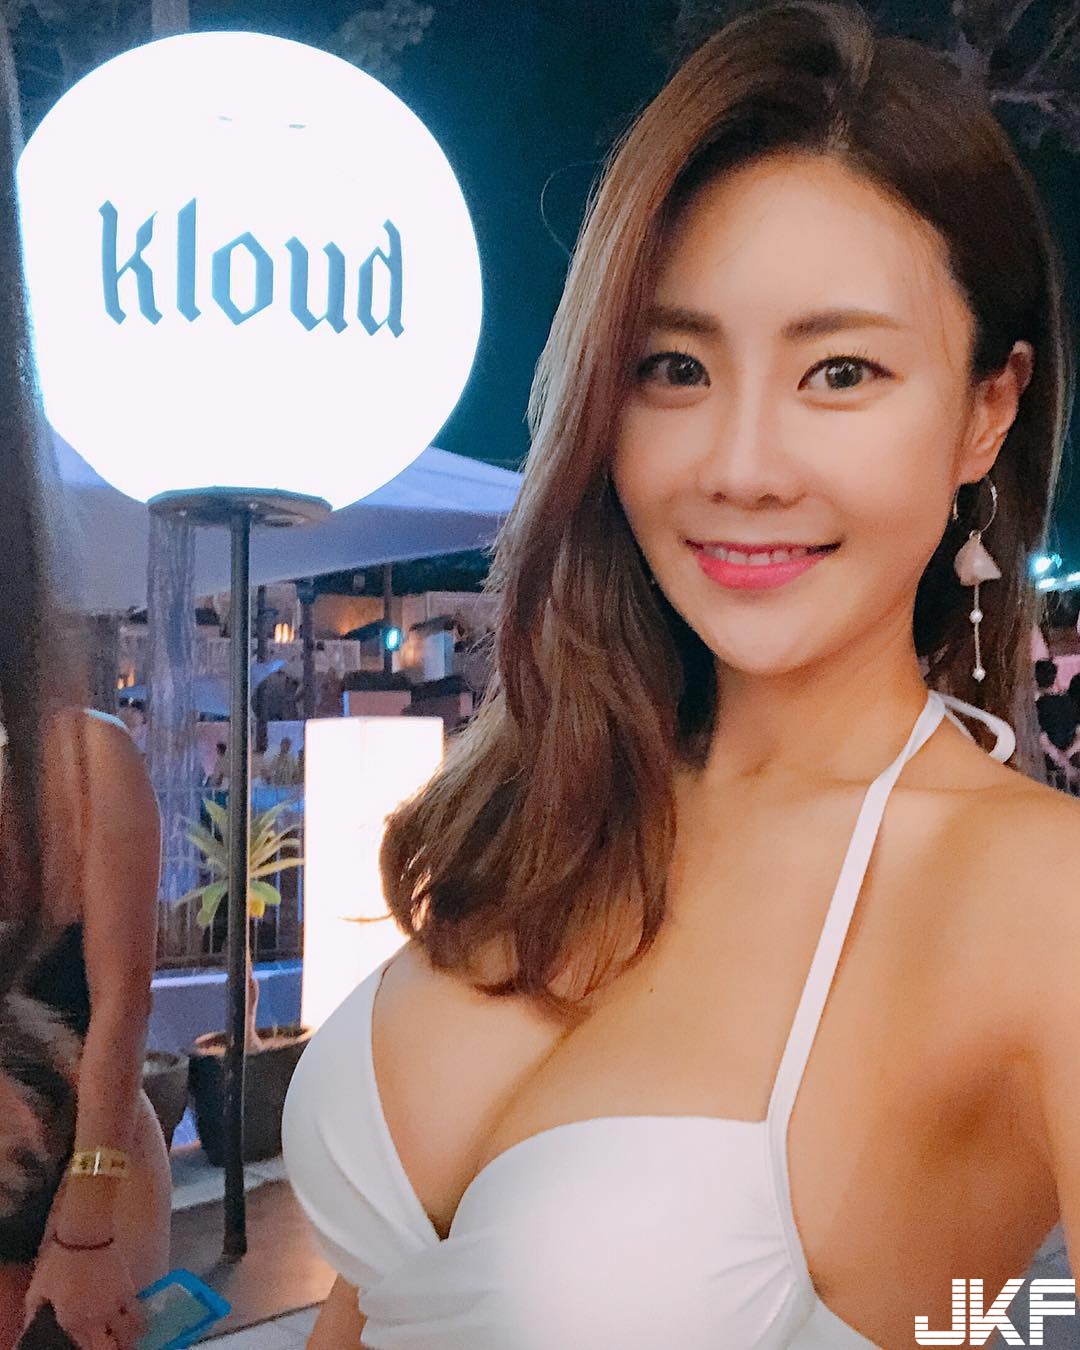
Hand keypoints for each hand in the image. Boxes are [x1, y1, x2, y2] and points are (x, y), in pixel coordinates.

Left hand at [23, 1241, 145, 1349]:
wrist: (85, 1236)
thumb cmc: (57, 1263)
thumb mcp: (37, 1289)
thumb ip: (35, 1312)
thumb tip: (32, 1324)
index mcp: (73, 1322)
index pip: (84, 1349)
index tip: (88, 1345)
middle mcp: (97, 1319)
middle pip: (110, 1348)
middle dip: (110, 1349)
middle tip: (108, 1344)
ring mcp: (115, 1304)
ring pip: (129, 1333)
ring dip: (127, 1338)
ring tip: (124, 1338)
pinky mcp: (128, 1288)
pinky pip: (137, 1311)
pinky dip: (137, 1319)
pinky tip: (133, 1318)